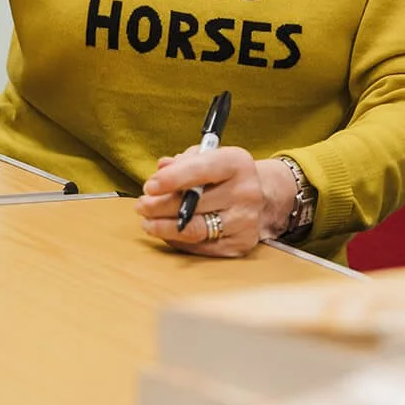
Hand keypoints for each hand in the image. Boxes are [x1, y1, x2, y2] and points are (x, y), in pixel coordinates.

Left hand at [136, 147, 296, 257]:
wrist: (262, 197)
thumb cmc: (225, 175)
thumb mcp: (209, 157)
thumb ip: (184, 161)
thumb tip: (161, 168)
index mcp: (237, 163)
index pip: (202, 170)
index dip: (172, 179)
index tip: (150, 186)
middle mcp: (246, 192)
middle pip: (193, 204)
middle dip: (159, 206)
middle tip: (141, 205)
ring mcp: (245, 221)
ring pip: (194, 229)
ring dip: (163, 227)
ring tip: (147, 222)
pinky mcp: (240, 245)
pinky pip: (200, 247)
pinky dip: (178, 240)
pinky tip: (166, 232)